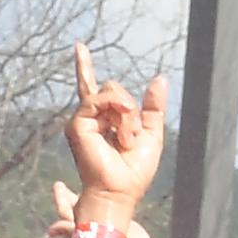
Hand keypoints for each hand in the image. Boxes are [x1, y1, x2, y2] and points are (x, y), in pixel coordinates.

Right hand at [63, 53, 166, 216]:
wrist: (120, 190)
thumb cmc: (134, 171)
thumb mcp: (152, 134)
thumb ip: (154, 108)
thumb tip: (159, 78)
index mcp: (104, 121)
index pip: (96, 89)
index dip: (84, 67)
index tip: (79, 47)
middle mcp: (90, 119)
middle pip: (114, 88)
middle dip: (132, 110)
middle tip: (131, 139)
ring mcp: (82, 121)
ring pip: (112, 91)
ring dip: (128, 115)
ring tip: (126, 139)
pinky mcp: (78, 124)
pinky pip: (100, 99)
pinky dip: (118, 112)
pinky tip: (122, 132)